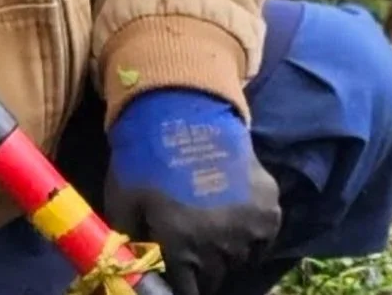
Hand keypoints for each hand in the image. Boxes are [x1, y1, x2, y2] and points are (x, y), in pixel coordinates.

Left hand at [104, 88, 282, 294]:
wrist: (184, 113)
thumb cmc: (146, 162)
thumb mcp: (122, 208)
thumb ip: (130, 248)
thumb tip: (135, 271)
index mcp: (182, 247)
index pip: (188, 292)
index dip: (180, 287)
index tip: (177, 278)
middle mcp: (219, 243)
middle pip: (215, 277)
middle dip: (202, 270)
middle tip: (192, 252)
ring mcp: (249, 224)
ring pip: (240, 259)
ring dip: (227, 253)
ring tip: (214, 234)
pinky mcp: (269, 205)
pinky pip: (263, 239)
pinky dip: (252, 237)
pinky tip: (236, 222)